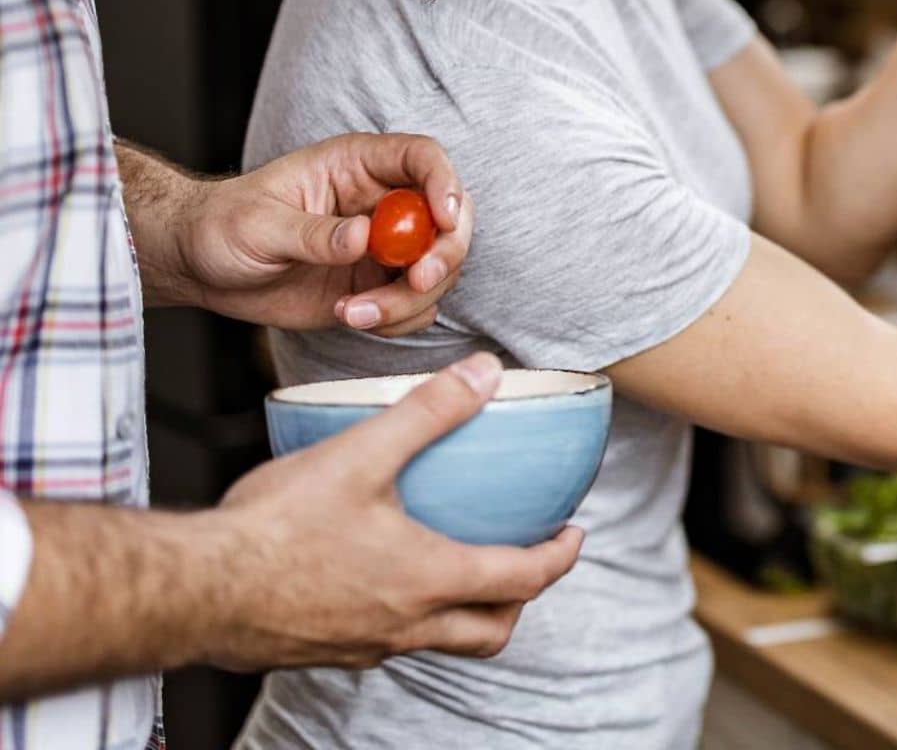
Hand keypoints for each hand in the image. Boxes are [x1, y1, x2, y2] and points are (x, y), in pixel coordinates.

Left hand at [175, 134, 471, 336]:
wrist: (203, 266)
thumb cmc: (224, 225)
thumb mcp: (259, 224)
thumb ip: (313, 233)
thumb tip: (364, 237)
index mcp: (357, 165)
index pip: (422, 158)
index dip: (444, 184)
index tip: (445, 220)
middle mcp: (382, 202)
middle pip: (450, 217)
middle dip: (444, 253)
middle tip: (418, 281)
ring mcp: (385, 246)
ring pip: (437, 269)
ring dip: (410, 298)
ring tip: (354, 312)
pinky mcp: (377, 284)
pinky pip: (416, 305)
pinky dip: (397, 320)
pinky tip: (351, 318)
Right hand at [207, 355, 582, 669]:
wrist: (193, 591)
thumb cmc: (274, 528)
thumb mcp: (362, 454)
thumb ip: (428, 412)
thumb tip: (484, 373)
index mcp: (428, 579)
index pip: (522, 580)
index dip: (559, 557)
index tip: (574, 534)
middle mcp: (404, 625)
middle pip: (490, 632)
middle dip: (520, 600)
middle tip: (528, 563)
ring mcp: (362, 646)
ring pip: (438, 642)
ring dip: (464, 613)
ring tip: (460, 569)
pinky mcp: (322, 652)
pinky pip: (384, 642)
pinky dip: (407, 616)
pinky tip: (381, 577)